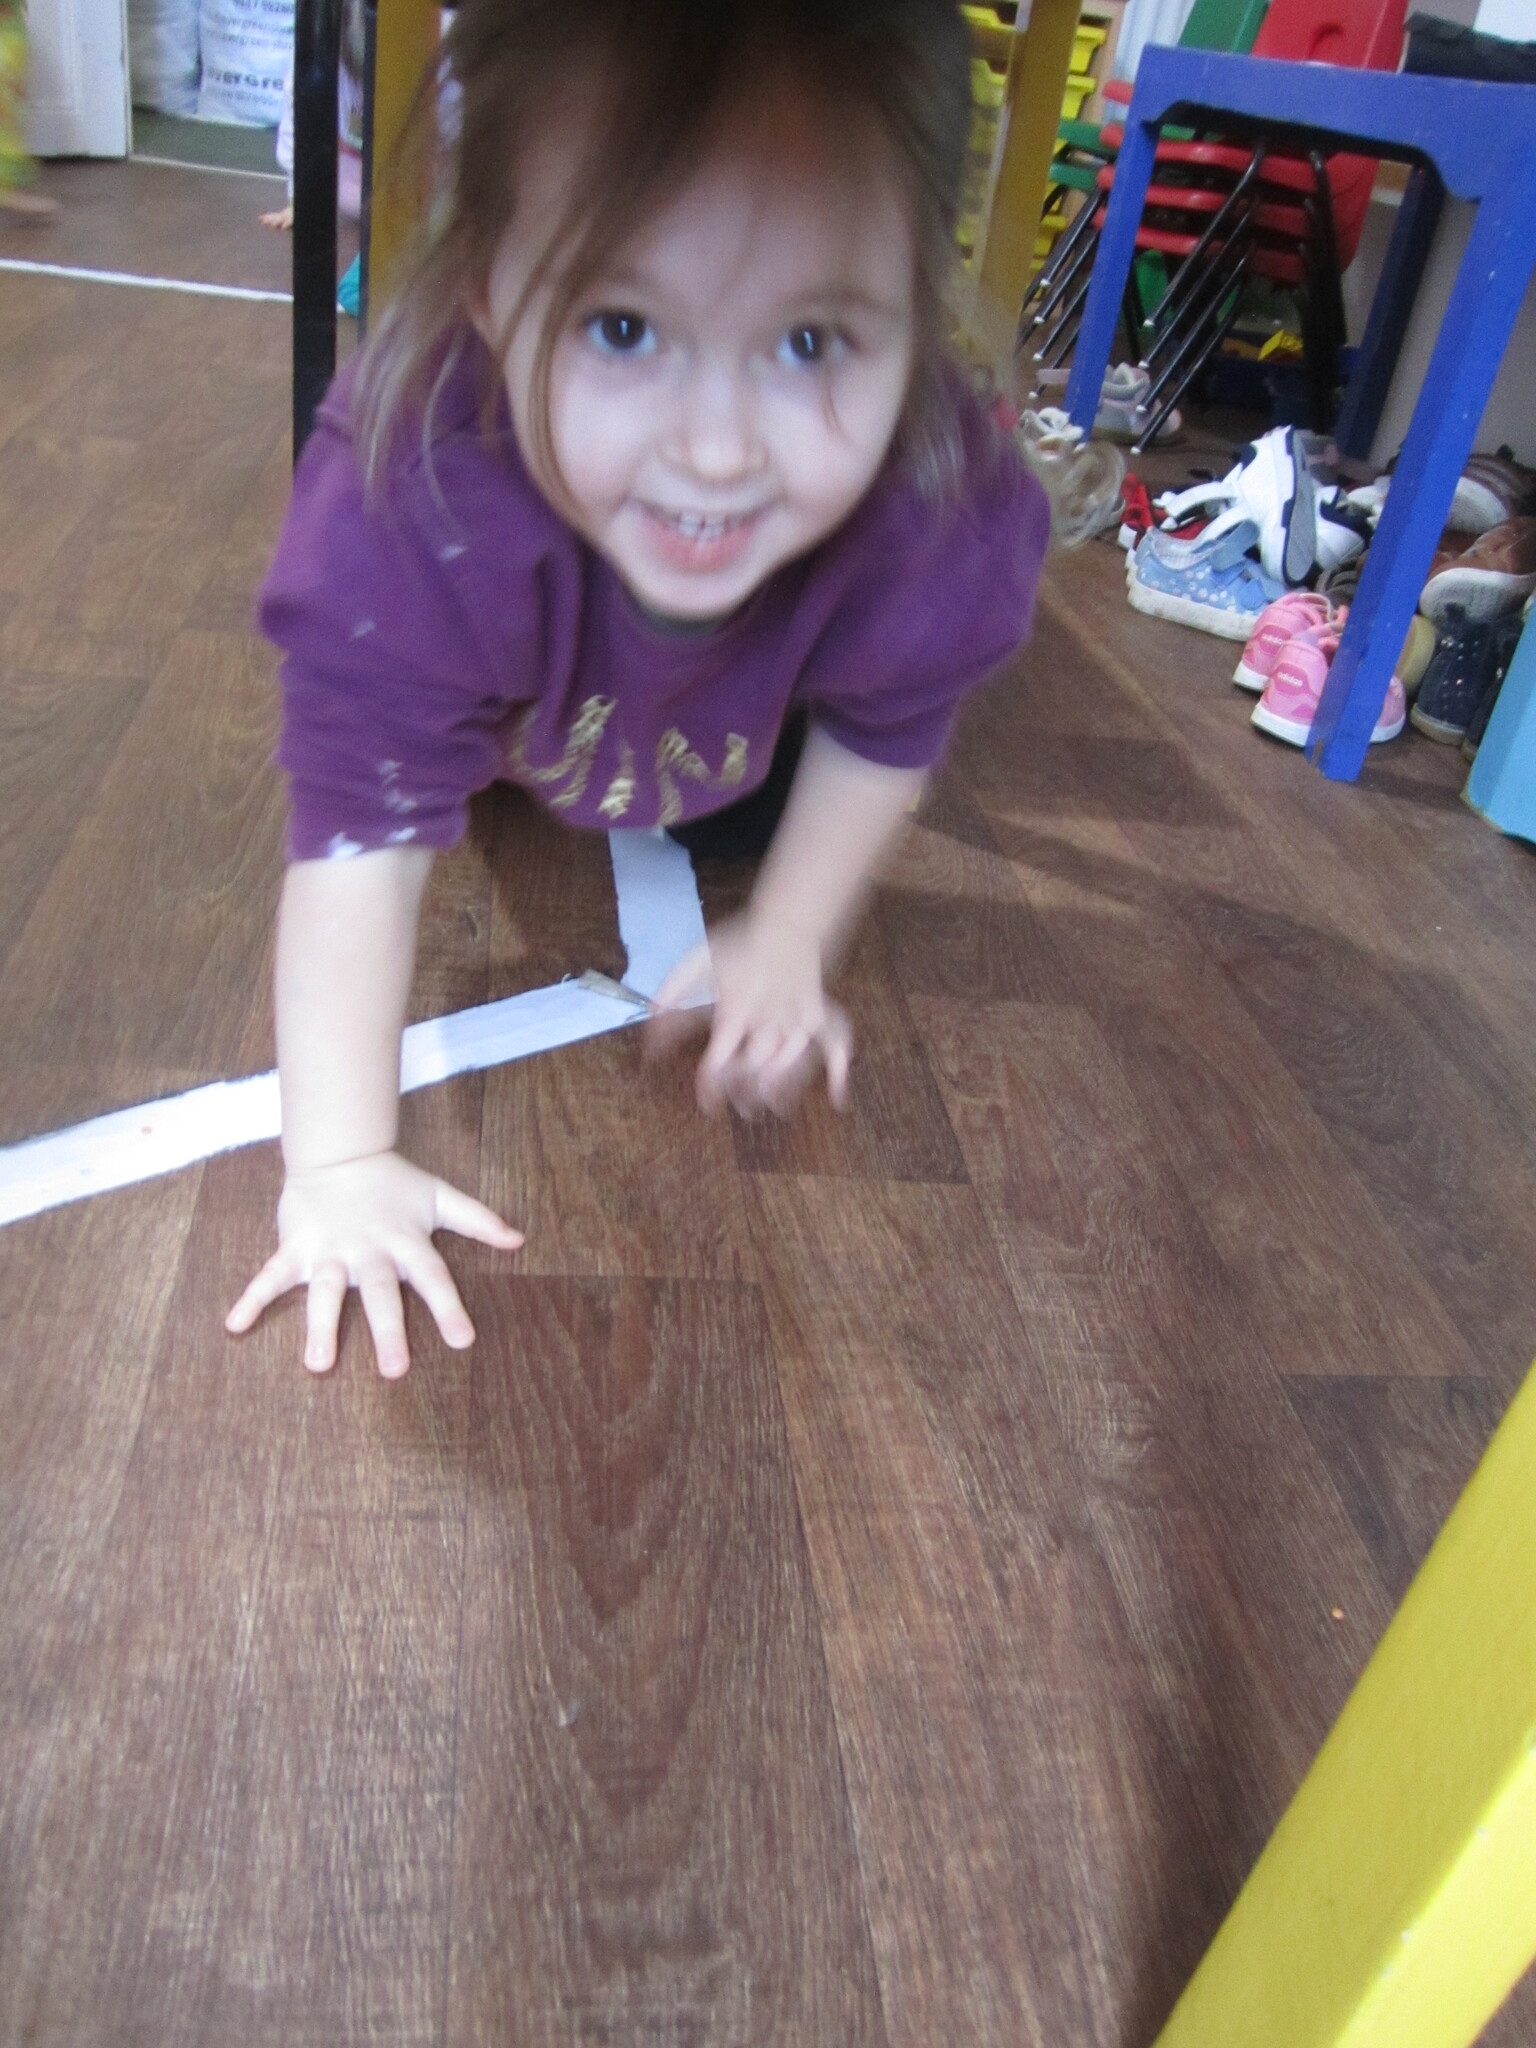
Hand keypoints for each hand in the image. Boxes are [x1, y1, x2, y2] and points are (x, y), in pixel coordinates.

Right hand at [225, 1151, 521, 1378]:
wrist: (340, 1152)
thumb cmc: (394, 1184)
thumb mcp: (440, 1197)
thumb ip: (479, 1220)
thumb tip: (520, 1240)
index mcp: (405, 1242)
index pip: (433, 1278)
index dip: (448, 1308)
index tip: (463, 1340)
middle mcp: (369, 1251)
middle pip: (380, 1294)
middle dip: (387, 1331)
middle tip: (395, 1371)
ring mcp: (329, 1251)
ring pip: (324, 1292)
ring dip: (320, 1326)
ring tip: (318, 1364)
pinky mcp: (296, 1247)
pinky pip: (270, 1275)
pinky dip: (251, 1298)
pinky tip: (235, 1325)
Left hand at [646, 912, 851, 1118]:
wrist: (786, 922)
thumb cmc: (740, 941)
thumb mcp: (698, 959)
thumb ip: (674, 989)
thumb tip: (649, 1016)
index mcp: (735, 1010)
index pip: (718, 1061)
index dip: (710, 1088)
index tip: (708, 1105)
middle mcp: (766, 1021)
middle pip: (753, 1071)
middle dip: (744, 1095)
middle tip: (740, 1108)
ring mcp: (796, 1019)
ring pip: (788, 1067)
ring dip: (779, 1092)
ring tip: (773, 1108)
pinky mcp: (817, 1015)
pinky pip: (835, 1045)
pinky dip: (837, 1073)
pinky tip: (836, 1098)